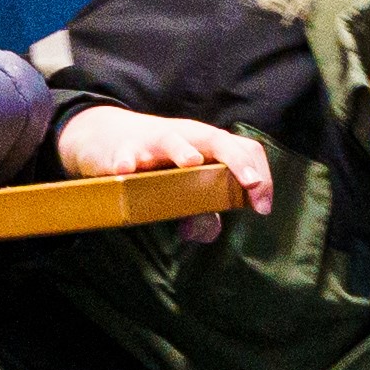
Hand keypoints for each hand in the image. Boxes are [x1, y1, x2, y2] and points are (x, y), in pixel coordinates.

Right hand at [56, 105, 273, 243]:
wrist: (107, 136)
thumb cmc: (156, 162)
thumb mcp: (182, 182)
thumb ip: (199, 208)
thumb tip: (208, 232)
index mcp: (207, 144)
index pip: (244, 150)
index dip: (260, 175)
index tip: (261, 208)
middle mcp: (186, 137)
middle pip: (218, 140)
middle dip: (237, 161)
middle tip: (250, 184)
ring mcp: (154, 141)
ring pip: (172, 141)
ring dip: (182, 151)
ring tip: (192, 162)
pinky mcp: (124, 149)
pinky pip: (126, 155)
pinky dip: (126, 161)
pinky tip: (126, 170)